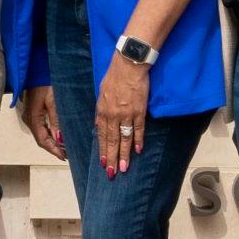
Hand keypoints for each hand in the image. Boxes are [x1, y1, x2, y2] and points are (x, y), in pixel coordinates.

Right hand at [20, 86, 62, 157]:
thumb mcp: (53, 101)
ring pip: (40, 135)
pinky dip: (49, 134)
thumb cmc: (45, 83)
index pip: (43, 140)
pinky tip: (57, 136)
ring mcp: (29, 117)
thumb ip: (56, 121)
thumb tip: (60, 139)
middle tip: (66, 155)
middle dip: (53, 148)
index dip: (53, 150)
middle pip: (41, 140)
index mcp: (33, 119)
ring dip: (51, 142)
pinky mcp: (32, 113)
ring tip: (64, 148)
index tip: (64, 158)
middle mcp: (29, 120)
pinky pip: (40, 128)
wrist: (35, 70)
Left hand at [94, 53, 151, 176]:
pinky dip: (138, 140)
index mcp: (102, 111)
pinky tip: (137, 151)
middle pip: (112, 141)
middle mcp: (113, 115)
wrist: (128, 65)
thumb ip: (100, 111)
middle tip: (112, 173)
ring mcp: (127, 114)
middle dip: (111, 158)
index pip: (102, 136)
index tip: (103, 163)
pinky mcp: (139, 111)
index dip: (103, 150)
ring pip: (124, 139)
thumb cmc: (114, 77)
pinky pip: (139, 129)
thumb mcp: (101, 93)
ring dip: (124, 155)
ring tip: (123, 168)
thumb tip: (99, 126)